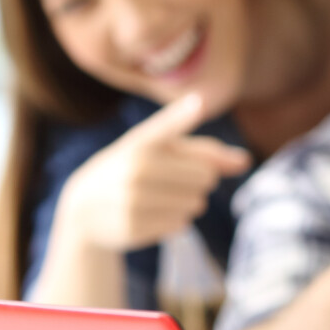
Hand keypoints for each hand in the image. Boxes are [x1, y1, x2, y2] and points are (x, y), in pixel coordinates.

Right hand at [55, 92, 252, 253]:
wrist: (84, 209)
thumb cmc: (132, 171)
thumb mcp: (159, 152)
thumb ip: (204, 152)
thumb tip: (245, 161)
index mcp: (141, 142)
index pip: (166, 127)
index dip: (182, 114)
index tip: (198, 103)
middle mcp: (135, 169)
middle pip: (206, 177)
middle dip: (196, 180)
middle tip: (169, 180)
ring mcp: (133, 200)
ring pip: (197, 203)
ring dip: (187, 202)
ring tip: (157, 197)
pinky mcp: (133, 227)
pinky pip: (182, 224)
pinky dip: (174, 220)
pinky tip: (149, 214)